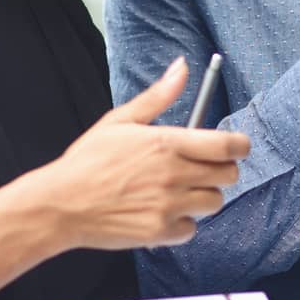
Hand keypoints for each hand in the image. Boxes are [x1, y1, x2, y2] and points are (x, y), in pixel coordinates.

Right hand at [31, 57, 249, 249]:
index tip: (235, 147)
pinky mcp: (160, 232)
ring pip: (214, 202)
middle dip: (220, 170)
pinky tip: (160, 212)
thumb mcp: (121, 120)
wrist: (60, 205)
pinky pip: (191, 229)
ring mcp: (169, 206)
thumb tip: (182, 67)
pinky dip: (181, 223)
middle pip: (229, 175)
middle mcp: (174, 175)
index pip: (228, 145)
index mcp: (167, 143)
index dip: (239, 146)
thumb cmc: (88, 160)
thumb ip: (158, 95)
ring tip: (177, 191)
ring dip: (202, 196)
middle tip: (201, 169)